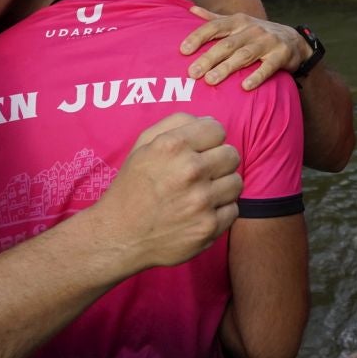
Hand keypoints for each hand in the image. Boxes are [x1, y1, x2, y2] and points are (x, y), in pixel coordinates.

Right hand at [91, 114, 241, 269]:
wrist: (119, 236)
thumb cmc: (132, 187)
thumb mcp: (143, 145)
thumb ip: (176, 123)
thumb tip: (208, 121)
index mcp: (172, 146)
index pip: (217, 129)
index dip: (208, 139)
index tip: (200, 149)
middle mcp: (190, 170)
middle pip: (232, 155)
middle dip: (218, 161)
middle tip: (202, 172)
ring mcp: (201, 201)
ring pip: (236, 182)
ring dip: (222, 186)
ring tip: (202, 192)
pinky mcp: (208, 227)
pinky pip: (233, 210)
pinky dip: (220, 211)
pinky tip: (201, 212)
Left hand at [182, 7, 309, 89]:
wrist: (294, 40)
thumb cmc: (258, 34)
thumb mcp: (238, 23)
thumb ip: (215, 19)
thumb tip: (191, 10)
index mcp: (238, 21)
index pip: (214, 27)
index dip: (198, 37)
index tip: (183, 50)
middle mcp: (251, 29)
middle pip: (227, 44)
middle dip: (208, 58)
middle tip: (192, 73)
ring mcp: (267, 41)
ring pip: (244, 55)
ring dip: (227, 68)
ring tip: (210, 81)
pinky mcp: (281, 55)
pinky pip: (268, 67)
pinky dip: (257, 76)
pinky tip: (245, 86)